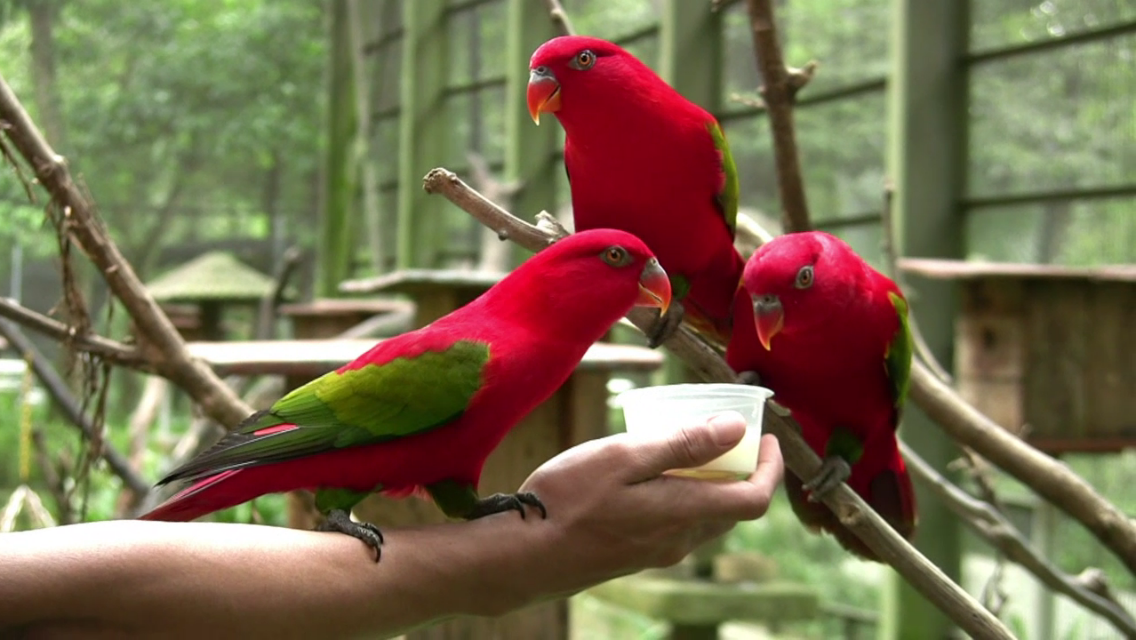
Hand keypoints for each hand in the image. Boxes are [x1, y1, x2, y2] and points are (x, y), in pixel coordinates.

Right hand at [507, 411, 782, 603]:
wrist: (521, 557)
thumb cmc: (566, 500)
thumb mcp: (624, 457)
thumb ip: (682, 444)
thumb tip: (737, 430)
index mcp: (683, 513)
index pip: (754, 499)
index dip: (770, 467)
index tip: (765, 435)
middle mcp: (679, 540)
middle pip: (731, 507)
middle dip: (739, 468)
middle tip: (723, 429)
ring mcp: (657, 552)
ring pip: (703, 515)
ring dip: (707, 481)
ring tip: (682, 444)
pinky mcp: (635, 555)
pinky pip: (676, 523)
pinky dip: (681, 495)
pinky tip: (649, 474)